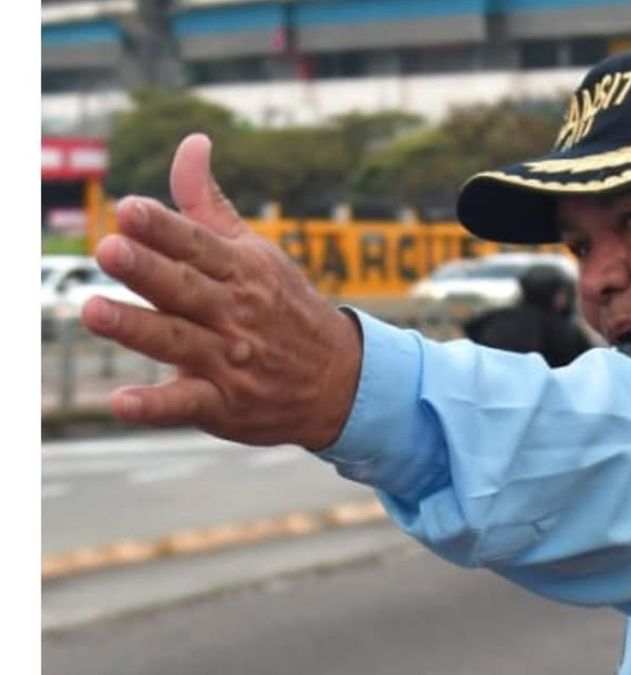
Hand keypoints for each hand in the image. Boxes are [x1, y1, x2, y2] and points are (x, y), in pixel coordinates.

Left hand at [81, 133, 362, 448]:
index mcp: (240, 270)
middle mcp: (233, 312)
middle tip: (109, 250)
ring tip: (94, 311)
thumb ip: (209, 204)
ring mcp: (228, 359)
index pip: (196, 244)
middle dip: (147, 269)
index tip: (129, 209)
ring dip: (136, 328)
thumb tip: (191, 142)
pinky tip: (122, 401)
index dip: (162, 227)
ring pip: (176, 340)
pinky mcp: (223, 403)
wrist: (339, 380)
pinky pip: (186, 403)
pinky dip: (156, 405)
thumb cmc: (282, 307)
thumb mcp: (255, 252)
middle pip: (183, 287)